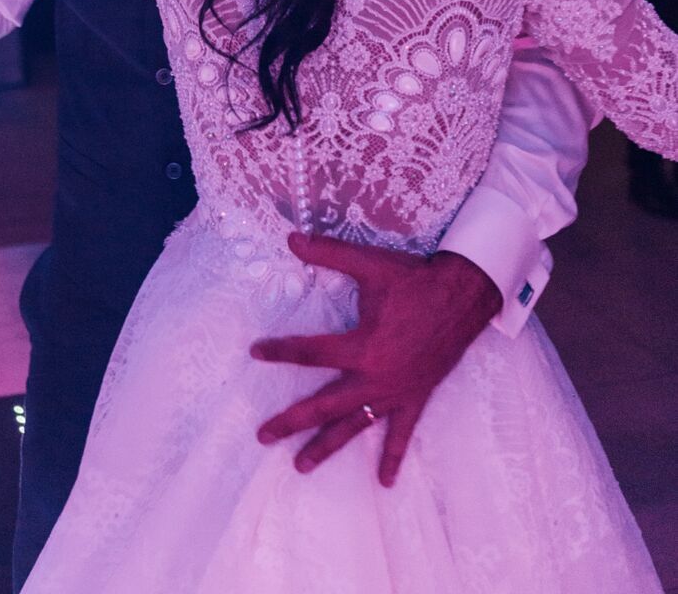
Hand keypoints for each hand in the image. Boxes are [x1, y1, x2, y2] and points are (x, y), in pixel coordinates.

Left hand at [252, 232, 501, 485]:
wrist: (464, 296)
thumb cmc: (415, 279)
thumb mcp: (370, 263)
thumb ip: (329, 253)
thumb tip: (291, 237)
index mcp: (362, 346)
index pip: (311, 352)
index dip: (281, 351)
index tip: (255, 352)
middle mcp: (376, 376)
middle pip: (324, 405)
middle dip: (292, 421)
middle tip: (263, 435)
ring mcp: (396, 392)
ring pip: (355, 426)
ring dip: (327, 446)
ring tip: (301, 466)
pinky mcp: (415, 397)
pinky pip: (402, 433)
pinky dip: (392, 457)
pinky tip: (384, 482)